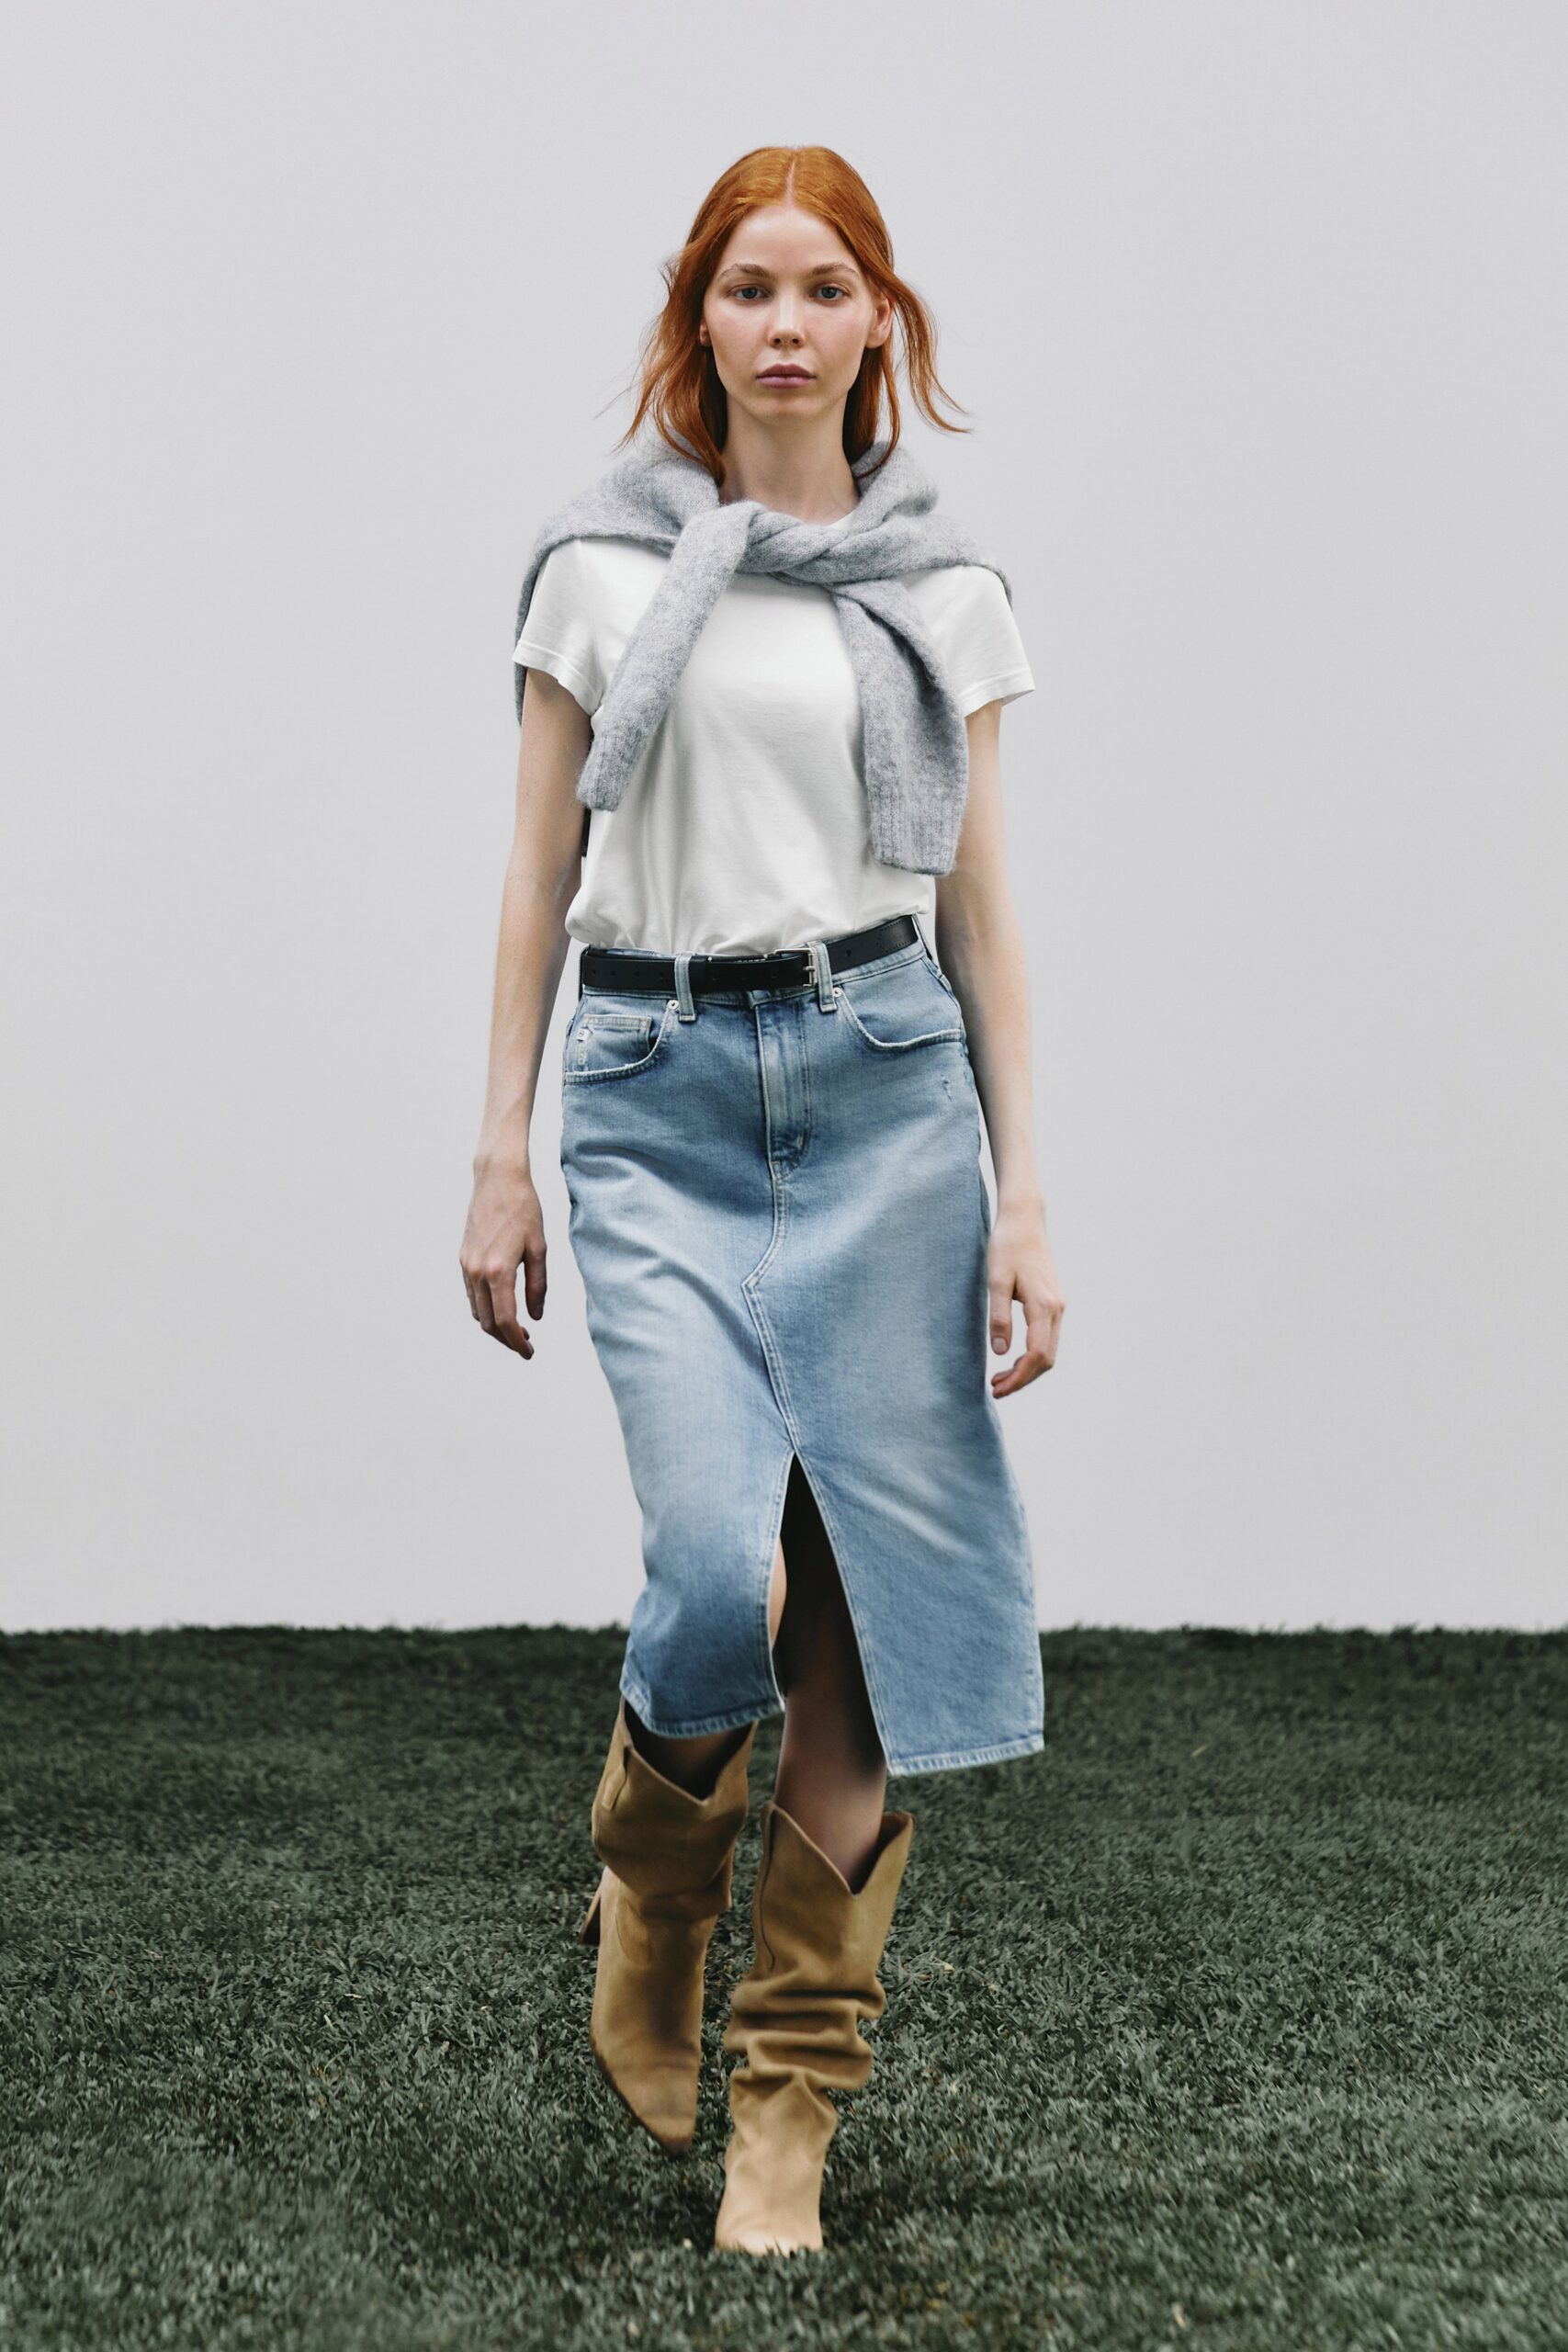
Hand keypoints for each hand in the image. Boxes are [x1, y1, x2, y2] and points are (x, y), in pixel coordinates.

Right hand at [460, 1160, 545, 1358]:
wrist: (497, 1179)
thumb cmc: (524, 1210)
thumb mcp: (539, 1248)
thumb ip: (537, 1286)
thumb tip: (535, 1316)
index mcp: (499, 1271)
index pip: (506, 1321)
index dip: (518, 1343)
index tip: (529, 1353)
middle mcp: (477, 1272)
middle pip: (488, 1323)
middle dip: (506, 1339)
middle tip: (526, 1344)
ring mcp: (467, 1265)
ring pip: (477, 1311)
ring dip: (495, 1326)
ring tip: (517, 1328)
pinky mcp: (463, 1258)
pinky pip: (471, 1294)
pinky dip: (485, 1308)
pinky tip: (502, 1306)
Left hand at [986, 1193, 1063, 1396]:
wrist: (1024, 1220)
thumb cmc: (1007, 1246)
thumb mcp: (995, 1281)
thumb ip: (999, 1317)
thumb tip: (1000, 1352)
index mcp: (1044, 1306)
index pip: (1036, 1355)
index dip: (1018, 1378)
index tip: (996, 1388)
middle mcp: (1057, 1309)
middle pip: (1046, 1359)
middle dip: (1022, 1379)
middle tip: (995, 1388)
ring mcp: (1058, 1306)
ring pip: (1048, 1350)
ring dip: (1026, 1369)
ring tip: (999, 1377)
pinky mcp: (1053, 1302)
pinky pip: (1047, 1338)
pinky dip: (1031, 1355)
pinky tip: (1012, 1358)